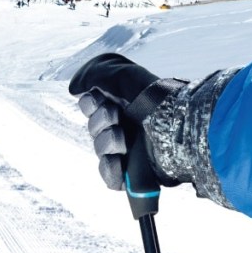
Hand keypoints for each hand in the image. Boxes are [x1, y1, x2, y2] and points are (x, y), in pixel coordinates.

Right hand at [68, 54, 180, 190]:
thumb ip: (93, 75)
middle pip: (93, 128)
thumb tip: (74, 89)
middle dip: (100, 122)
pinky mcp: (134, 174)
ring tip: (123, 140)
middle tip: (116, 117)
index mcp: (124, 104)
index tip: (100, 99)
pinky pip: (109, 177)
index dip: (90, 104)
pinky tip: (117, 160)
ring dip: (106, 142)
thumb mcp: (123, 76)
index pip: (91, 106)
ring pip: (99, 150)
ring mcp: (131, 151)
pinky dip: (110, 169)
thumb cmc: (154, 98)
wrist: (177, 125)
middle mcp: (127, 126)